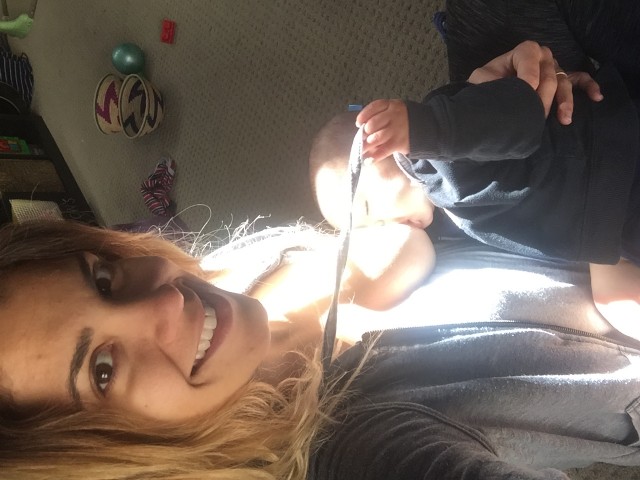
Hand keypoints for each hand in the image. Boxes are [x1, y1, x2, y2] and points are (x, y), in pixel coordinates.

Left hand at [354, 99, 408, 162]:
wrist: (427, 128)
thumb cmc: (405, 120)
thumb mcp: (395, 111)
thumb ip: (381, 116)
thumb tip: (362, 130)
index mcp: (392, 105)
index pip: (373, 107)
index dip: (363, 116)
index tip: (358, 124)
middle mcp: (394, 115)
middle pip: (372, 124)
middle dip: (364, 133)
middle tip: (362, 139)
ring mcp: (397, 129)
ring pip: (376, 138)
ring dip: (366, 146)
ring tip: (362, 151)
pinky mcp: (399, 142)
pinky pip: (383, 151)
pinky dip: (374, 157)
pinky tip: (368, 160)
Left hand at [468, 40, 602, 124]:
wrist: (487, 101)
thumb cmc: (485, 88)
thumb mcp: (482, 82)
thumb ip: (494, 82)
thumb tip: (512, 93)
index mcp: (523, 52)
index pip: (530, 56)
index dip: (527, 75)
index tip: (523, 90)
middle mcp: (541, 58)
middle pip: (549, 73)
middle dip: (544, 96)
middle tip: (537, 113)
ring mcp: (552, 70)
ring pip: (563, 82)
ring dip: (565, 101)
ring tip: (564, 118)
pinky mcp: (560, 82)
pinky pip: (579, 80)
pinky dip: (589, 87)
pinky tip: (596, 97)